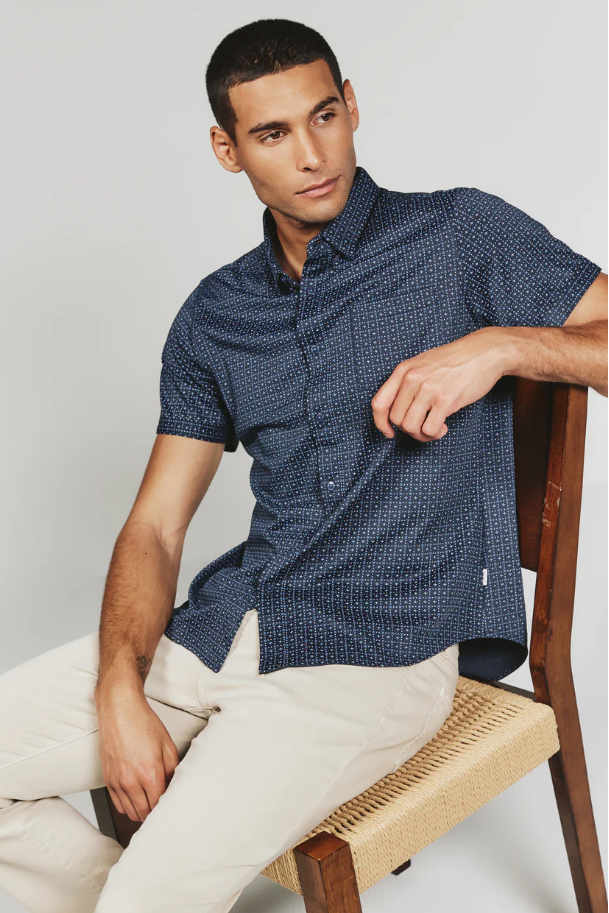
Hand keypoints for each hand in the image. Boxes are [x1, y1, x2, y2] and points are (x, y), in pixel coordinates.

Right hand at [95, 685, 179, 822]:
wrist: (119, 709)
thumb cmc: (142, 723)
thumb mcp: (167, 744)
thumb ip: (172, 769)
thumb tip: (173, 785)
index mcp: (149, 773)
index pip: (159, 804)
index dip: (166, 806)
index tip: (170, 804)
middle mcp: (131, 781)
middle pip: (144, 812)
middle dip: (154, 812)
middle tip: (161, 806)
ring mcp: (117, 781)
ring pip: (129, 812)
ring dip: (140, 812)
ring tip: (149, 805)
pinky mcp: (107, 779)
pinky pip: (117, 804)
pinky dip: (127, 807)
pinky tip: (135, 800)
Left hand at [371, 327, 509, 441]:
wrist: (484, 352)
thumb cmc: (455, 360)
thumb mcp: (423, 363)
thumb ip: (407, 382)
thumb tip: (396, 411)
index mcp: (403, 370)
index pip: (379, 403)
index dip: (380, 423)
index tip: (389, 432)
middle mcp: (412, 379)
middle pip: (396, 419)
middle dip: (408, 430)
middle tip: (423, 426)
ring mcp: (428, 389)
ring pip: (410, 427)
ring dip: (422, 435)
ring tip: (434, 428)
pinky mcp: (445, 400)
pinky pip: (429, 429)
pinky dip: (435, 434)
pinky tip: (444, 426)